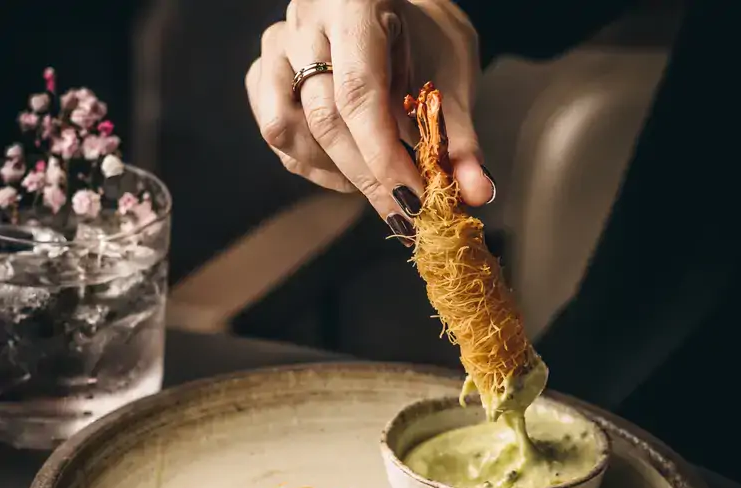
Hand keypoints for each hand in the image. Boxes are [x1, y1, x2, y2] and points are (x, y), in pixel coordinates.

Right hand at [246, 0, 494, 242]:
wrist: (392, 14)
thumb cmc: (424, 42)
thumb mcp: (452, 78)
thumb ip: (459, 137)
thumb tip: (477, 193)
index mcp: (355, 1)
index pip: (359, 93)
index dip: (384, 158)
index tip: (413, 202)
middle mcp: (306, 18)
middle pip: (324, 119)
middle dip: (368, 178)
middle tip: (405, 214)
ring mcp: (277, 44)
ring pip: (287, 130)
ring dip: (335, 170)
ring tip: (376, 176)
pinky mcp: (262, 72)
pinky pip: (277, 135)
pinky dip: (312, 163)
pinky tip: (346, 164)